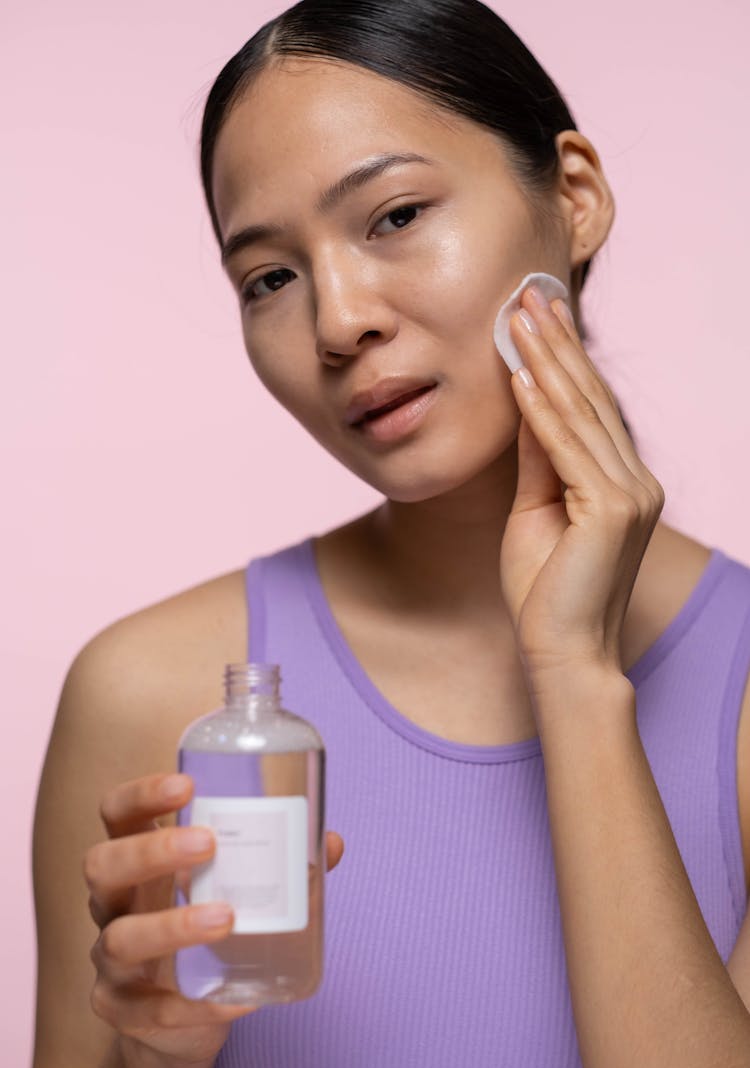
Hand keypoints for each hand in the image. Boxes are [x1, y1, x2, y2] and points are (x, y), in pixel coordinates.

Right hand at [85, 772, 343, 1067]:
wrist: (178, 1024)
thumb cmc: (207, 934)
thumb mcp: (232, 891)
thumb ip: (277, 865)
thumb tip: (330, 841)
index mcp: (136, 862)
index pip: (117, 814)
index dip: (141, 794)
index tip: (187, 785)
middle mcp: (113, 905)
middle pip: (102, 865)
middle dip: (151, 851)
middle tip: (207, 843)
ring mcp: (111, 962)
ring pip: (119, 940)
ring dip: (172, 926)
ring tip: (226, 917)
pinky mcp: (122, 1012)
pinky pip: (150, 1010)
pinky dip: (195, 1006)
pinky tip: (237, 998)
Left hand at [499, 283, 664, 678]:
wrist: (560, 651)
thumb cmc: (544, 590)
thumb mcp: (536, 509)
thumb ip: (538, 459)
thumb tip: (525, 402)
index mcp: (623, 481)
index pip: (588, 406)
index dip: (561, 357)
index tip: (535, 313)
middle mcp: (636, 481)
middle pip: (588, 398)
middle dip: (554, 343)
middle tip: (527, 293)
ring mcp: (630, 495)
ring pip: (579, 415)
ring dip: (544, 363)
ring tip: (516, 317)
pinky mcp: (611, 511)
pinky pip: (567, 450)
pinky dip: (541, 413)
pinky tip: (520, 375)